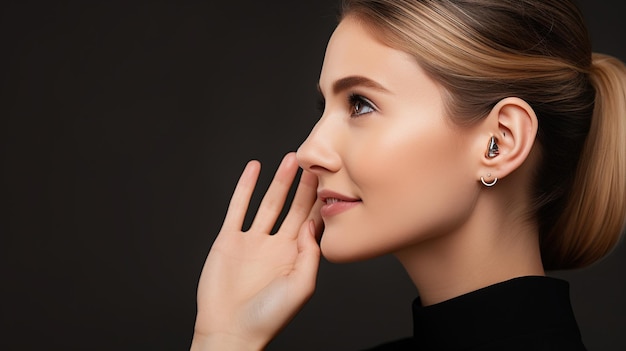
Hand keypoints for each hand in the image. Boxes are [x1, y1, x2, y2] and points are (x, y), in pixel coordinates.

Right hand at [191, 153, 321, 350]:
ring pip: (269, 203)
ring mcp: (252, 241)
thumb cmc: (268, 316)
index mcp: (295, 256)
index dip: (321, 200)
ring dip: (279, 181)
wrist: (229, 330)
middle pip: (293, 207)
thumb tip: (312, 223)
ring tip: (290, 159)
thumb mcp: (301, 287)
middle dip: (304, 185)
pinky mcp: (229, 239)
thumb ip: (310, 254)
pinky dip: (245, 187)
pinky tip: (254, 169)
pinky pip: (238, 207)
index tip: (332, 177)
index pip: (311, 221)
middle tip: (315, 161)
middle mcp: (276, 245)